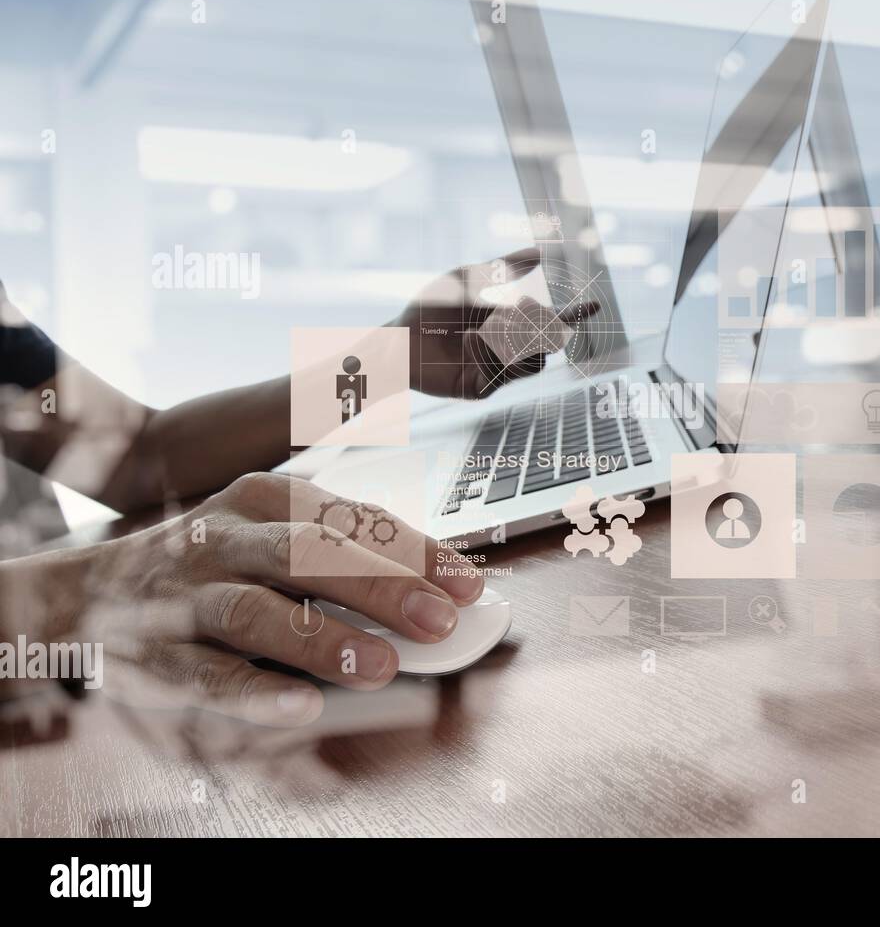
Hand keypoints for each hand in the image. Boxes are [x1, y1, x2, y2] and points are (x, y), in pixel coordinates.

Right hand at [33, 473, 482, 725]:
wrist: (85, 594)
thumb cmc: (212, 561)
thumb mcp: (271, 533)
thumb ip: (345, 554)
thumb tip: (438, 588)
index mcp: (264, 498)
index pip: (351, 520)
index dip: (414, 552)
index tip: (467, 584)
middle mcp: (225, 538)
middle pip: (308, 555)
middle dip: (379, 587)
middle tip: (439, 621)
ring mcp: (186, 596)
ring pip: (257, 613)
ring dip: (322, 640)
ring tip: (381, 666)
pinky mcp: (155, 654)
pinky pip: (207, 674)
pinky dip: (255, 692)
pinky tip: (300, 708)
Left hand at [389, 247, 596, 398]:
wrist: (398, 339)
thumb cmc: (428, 308)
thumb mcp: (467, 278)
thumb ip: (503, 267)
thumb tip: (541, 253)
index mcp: (508, 325)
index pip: (550, 323)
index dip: (573, 315)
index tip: (594, 305)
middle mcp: (506, 351)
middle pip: (546, 346)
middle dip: (532, 329)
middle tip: (507, 319)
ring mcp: (496, 372)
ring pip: (531, 363)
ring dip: (509, 341)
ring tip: (478, 330)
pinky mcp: (482, 389)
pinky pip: (502, 373)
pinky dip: (487, 349)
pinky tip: (466, 341)